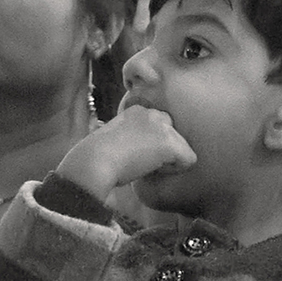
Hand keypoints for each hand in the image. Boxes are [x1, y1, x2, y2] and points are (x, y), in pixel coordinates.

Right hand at [57, 105, 195, 198]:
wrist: (93, 163)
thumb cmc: (97, 159)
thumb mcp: (116, 139)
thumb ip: (134, 138)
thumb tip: (148, 153)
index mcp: (137, 110)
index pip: (159, 126)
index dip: (151, 145)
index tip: (133, 153)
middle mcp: (152, 113)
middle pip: (174, 134)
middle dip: (165, 149)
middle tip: (141, 161)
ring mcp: (162, 127)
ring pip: (183, 147)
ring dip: (168, 160)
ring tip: (143, 165)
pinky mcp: (170, 143)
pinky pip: (188, 160)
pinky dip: (173, 170)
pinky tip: (152, 169)